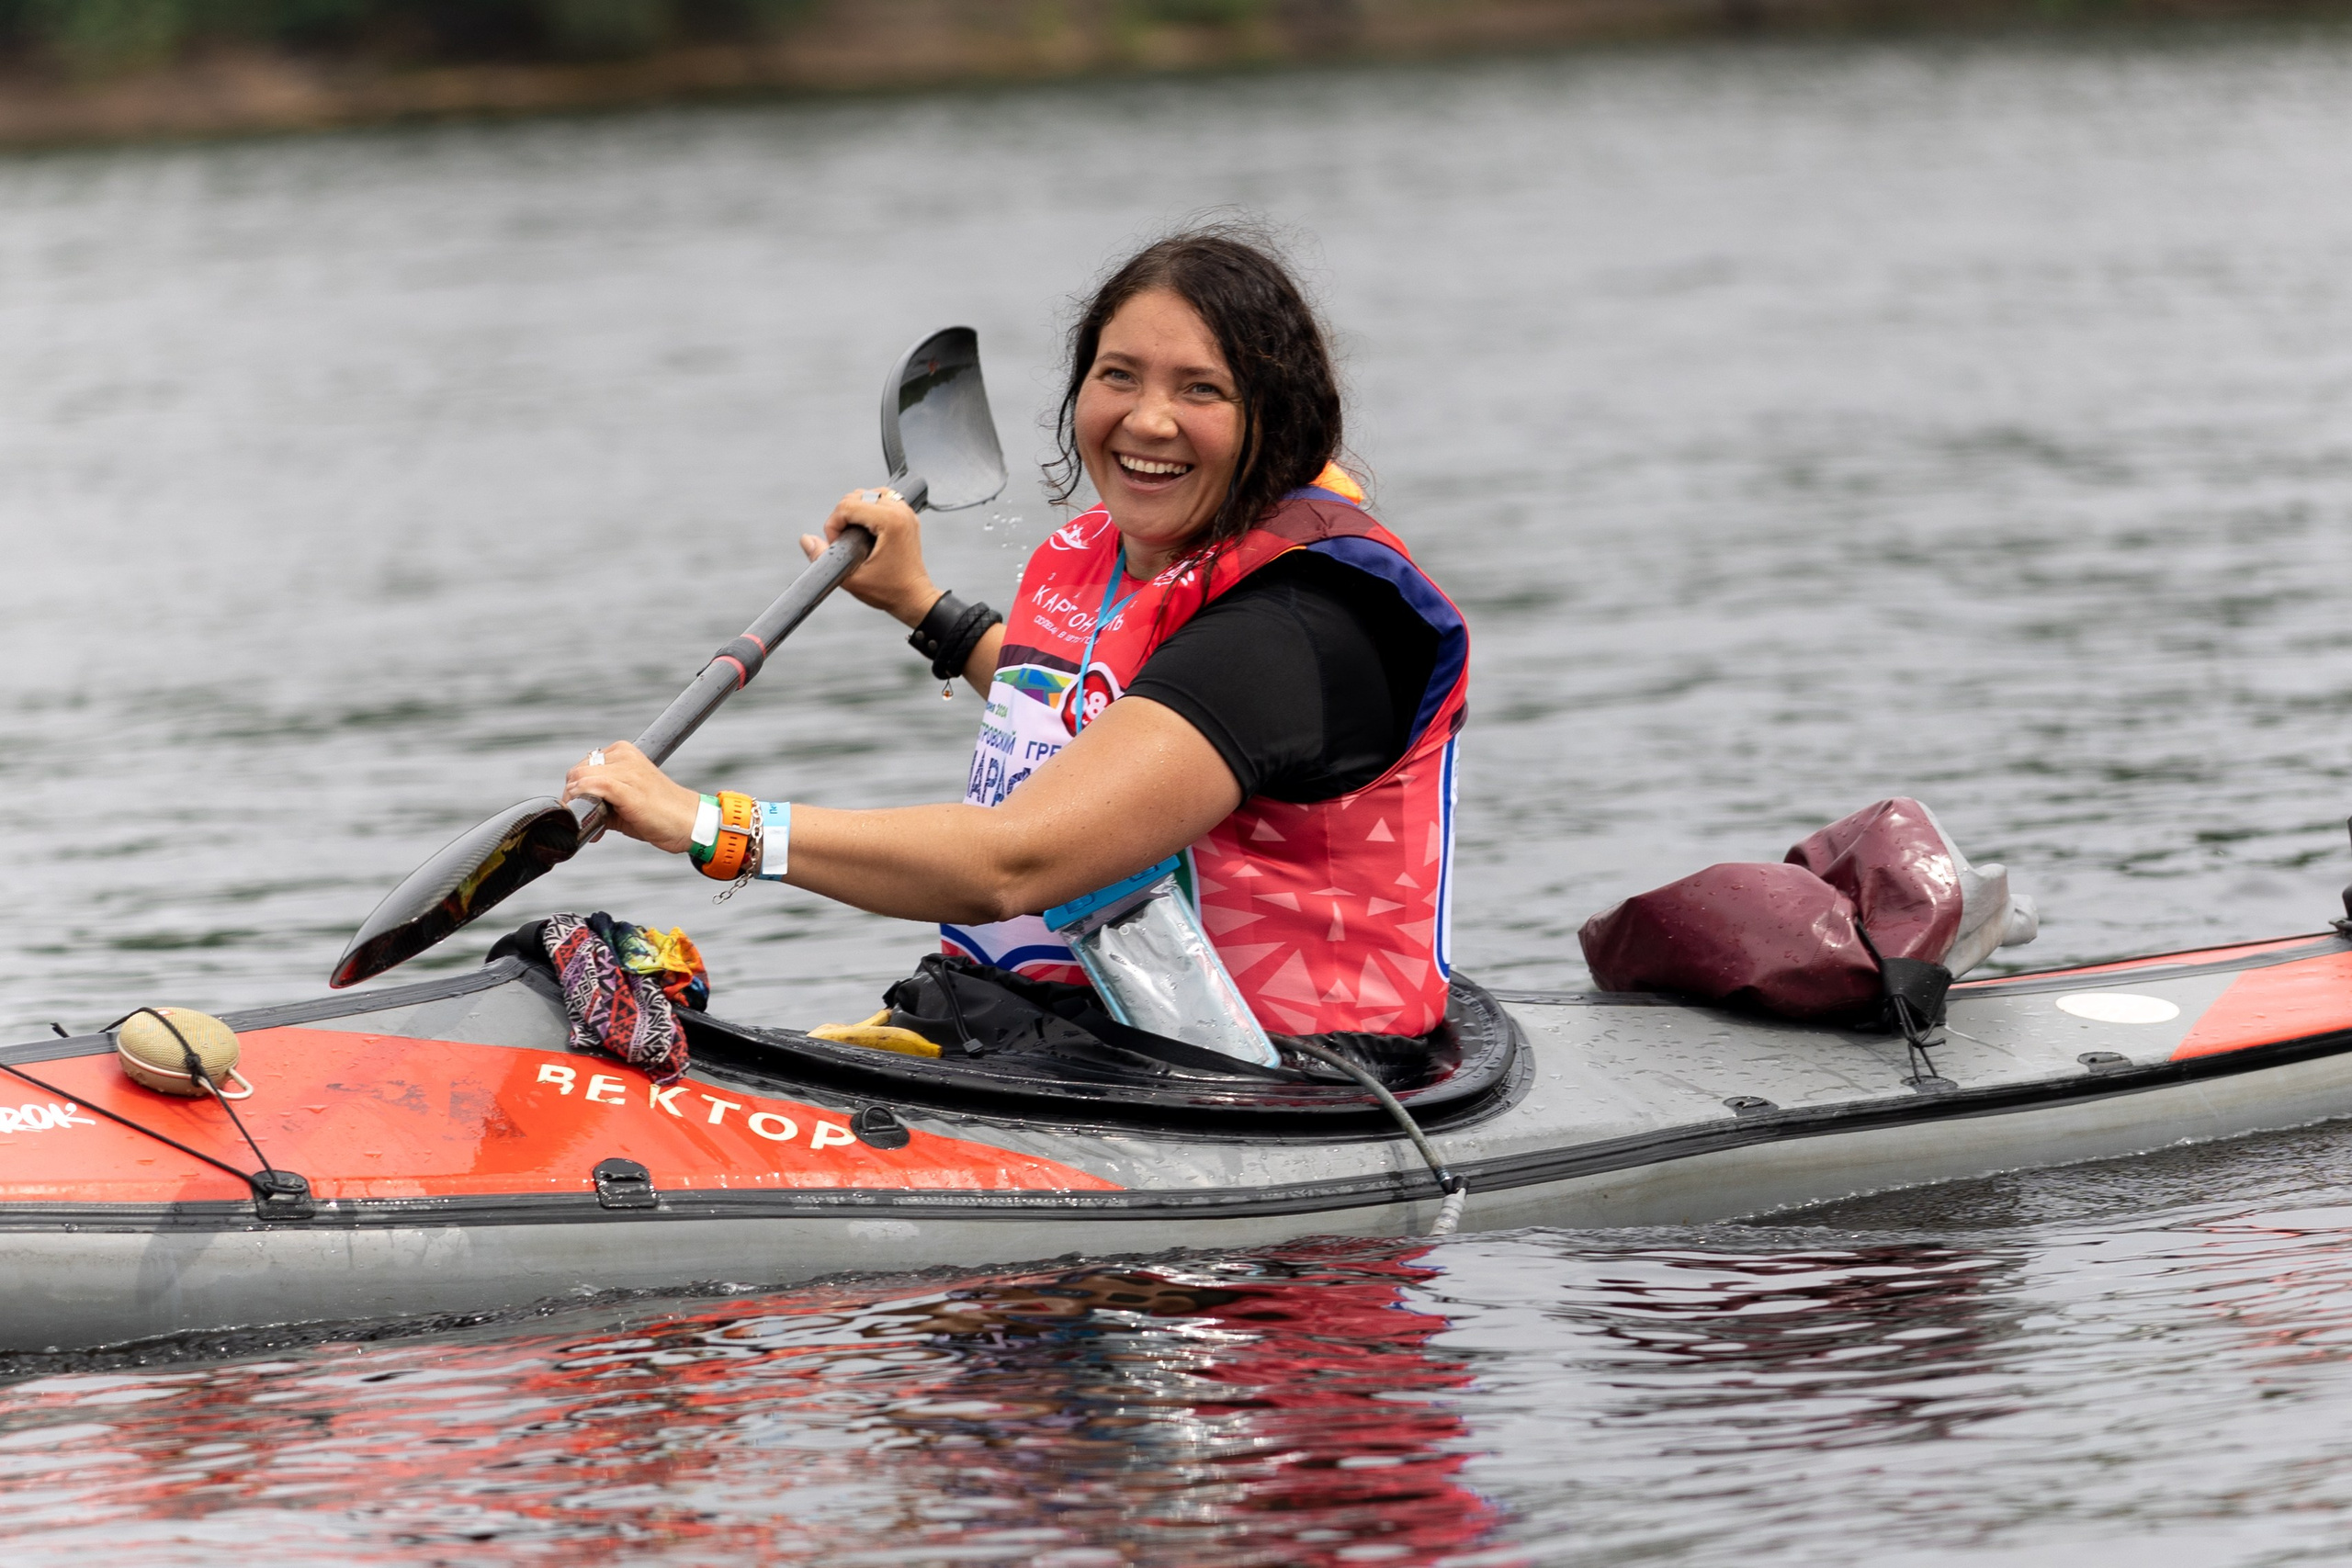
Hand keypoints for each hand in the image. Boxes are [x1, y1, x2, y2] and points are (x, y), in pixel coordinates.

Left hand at [561, 742, 701, 853]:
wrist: (690, 823)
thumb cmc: (660, 814)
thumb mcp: (627, 799)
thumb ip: (601, 797)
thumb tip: (577, 809)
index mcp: (624, 753)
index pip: (583, 765)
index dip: (576, 789)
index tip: (582, 810)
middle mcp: (624, 756)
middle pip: (578, 771)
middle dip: (574, 797)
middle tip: (584, 819)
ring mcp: (628, 770)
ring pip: (581, 778)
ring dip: (577, 804)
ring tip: (591, 826)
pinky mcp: (629, 788)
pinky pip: (594, 786)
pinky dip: (584, 802)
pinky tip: (592, 823)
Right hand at [802, 486, 937, 626]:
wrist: (914, 597)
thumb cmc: (888, 591)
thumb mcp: (850, 578)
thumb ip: (824, 558)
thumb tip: (806, 539)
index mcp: (890, 521)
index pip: (847, 505)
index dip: (833, 525)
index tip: (837, 546)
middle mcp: (900, 511)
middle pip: (856, 496)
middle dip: (842, 517)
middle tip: (844, 543)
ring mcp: (906, 511)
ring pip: (868, 494)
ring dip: (855, 511)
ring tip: (853, 535)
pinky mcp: (907, 515)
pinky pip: (881, 499)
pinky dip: (869, 509)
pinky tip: (865, 528)